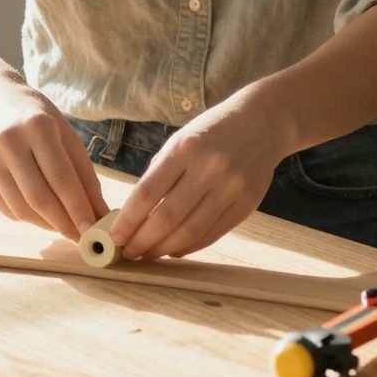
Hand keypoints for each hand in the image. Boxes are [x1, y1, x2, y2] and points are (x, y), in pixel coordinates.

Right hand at [0, 76, 108, 241]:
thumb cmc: (35, 117)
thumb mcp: (65, 133)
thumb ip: (83, 173)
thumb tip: (99, 211)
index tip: (93, 229)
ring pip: (21, 208)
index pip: (61, 178)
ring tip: (64, 227)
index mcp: (37, 127)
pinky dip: (28, 218)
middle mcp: (8, 143)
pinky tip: (42, 216)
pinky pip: (6, 208)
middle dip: (64, 223)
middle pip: (39, 197)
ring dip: (47, 224)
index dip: (78, 208)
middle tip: (82, 237)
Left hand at [105, 87, 286, 259]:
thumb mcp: (180, 141)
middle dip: (142, 241)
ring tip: (149, 254)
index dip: (127, 221)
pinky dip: (189, 246)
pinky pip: (212, 234)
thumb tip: (132, 218)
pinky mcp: (247, 203)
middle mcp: (209, 168)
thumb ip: (159, 175)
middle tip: (129, 252)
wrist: (263, 122)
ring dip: (164, 249)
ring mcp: (231, 187)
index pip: (146, 194)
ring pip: (190, 231)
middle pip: (166, 217)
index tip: (114, 237)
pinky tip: (174, 249)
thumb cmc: (212, 132)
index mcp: (185, 148)